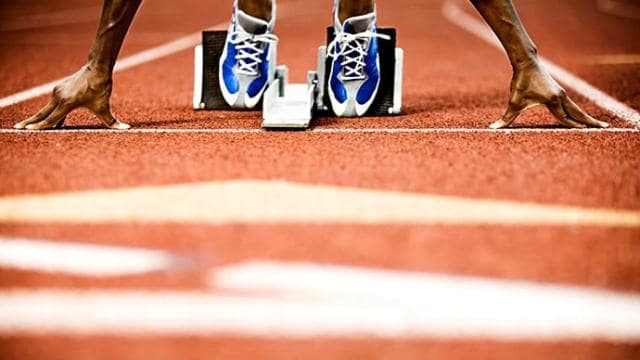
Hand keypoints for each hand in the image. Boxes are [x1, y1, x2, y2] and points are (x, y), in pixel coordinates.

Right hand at [14, 65, 129, 129]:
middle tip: (18, 128)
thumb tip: (126, 129)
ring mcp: (57, 92)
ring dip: (40, 119)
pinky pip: (53, 105)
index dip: (40, 126)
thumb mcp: (105, 106)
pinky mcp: (59, 89)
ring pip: (47, 109)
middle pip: (42, 113)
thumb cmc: (100, 88)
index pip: (51, 119)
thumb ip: (113, 121)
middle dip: (30, 122)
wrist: (97, 69)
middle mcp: (58, 97)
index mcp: (67, 103)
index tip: (28, 130)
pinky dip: (50, 113)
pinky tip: (53, 122)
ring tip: (28, 127)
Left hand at [490, 60, 608, 128]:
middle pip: (578, 112)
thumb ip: (506, 118)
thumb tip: (493, 128)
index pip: (564, 117)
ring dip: (586, 116)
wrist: (527, 64)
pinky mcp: (559, 92)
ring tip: (598, 123)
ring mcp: (561, 94)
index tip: (585, 132)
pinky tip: (581, 116)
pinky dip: (578, 111)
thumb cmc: (520, 83)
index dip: (573, 126)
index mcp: (552, 100)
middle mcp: (560, 97)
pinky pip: (571, 105)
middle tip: (604, 127)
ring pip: (576, 108)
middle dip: (590, 121)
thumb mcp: (513, 102)